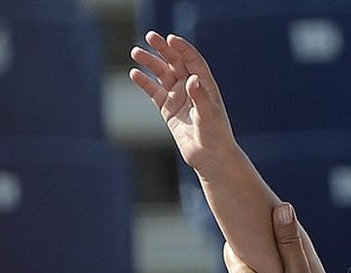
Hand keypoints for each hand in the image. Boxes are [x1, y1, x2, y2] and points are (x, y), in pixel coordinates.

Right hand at [129, 33, 237, 174]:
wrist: (210, 157)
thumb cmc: (216, 135)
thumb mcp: (209, 114)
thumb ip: (200, 96)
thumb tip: (191, 79)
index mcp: (205, 85)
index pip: (192, 60)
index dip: (182, 48)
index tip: (170, 39)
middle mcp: (191, 88)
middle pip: (175, 62)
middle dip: (163, 49)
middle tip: (150, 36)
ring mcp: (178, 97)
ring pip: (162, 74)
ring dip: (150, 62)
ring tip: (136, 52)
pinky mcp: (167, 109)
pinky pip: (153, 92)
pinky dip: (144, 82)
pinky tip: (134, 73)